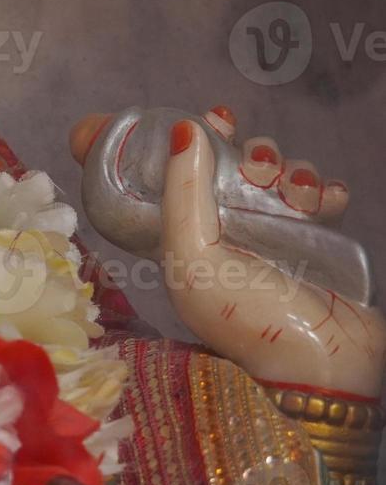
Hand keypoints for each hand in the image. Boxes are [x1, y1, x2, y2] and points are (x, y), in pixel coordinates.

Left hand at [72, 107, 384, 396]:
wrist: (325, 363)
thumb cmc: (245, 320)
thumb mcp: (192, 257)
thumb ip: (181, 193)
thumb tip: (180, 129)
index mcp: (174, 234)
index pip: (159, 172)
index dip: (172, 141)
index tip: (199, 121)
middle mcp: (215, 230)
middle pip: (223, 163)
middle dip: (244, 152)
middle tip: (255, 167)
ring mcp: (264, 234)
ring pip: (271, 172)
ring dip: (286, 170)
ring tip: (296, 197)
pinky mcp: (308, 239)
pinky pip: (312, 193)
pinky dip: (320, 190)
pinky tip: (324, 204)